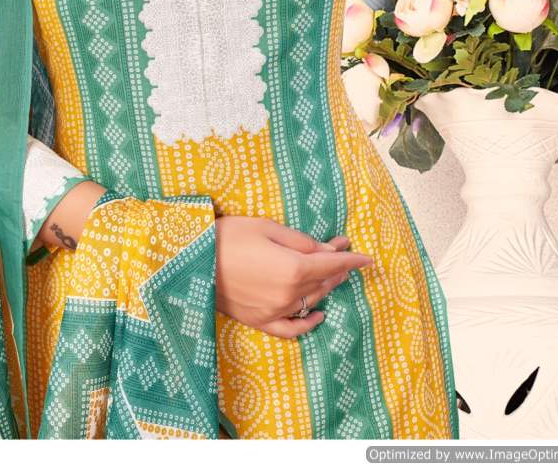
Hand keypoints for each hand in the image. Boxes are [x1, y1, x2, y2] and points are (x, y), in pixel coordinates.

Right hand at [214, 214, 373, 338]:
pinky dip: (307, 324)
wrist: (190, 261)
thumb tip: (329, 251)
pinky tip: (318, 315)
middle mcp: (287, 294)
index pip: (332, 264)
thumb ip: (301, 242)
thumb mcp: (267, 228)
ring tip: (333, 274)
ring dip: (325, 288)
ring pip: (311, 301)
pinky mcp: (259, 321)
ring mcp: (274, 311)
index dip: (352, 259)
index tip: (367, 257)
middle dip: (338, 267)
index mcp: (292, 268)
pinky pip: (291, 328)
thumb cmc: (228, 236)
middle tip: (345, 251)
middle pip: (323, 282)